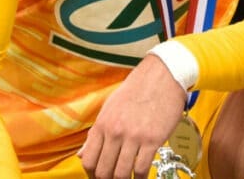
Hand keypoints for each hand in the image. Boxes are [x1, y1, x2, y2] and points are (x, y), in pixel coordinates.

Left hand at [79, 54, 187, 178]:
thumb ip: (96, 133)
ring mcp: (134, 136)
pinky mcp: (153, 139)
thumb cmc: (136, 90)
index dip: (92, 176)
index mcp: (102, 124)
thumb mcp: (110, 108)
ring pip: (122, 173)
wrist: (162, 75)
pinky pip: (142, 168)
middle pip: (104, 172)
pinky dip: (140, 178)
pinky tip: (141, 177)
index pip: (89, 161)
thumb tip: (81, 154)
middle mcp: (115, 132)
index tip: (99, 178)